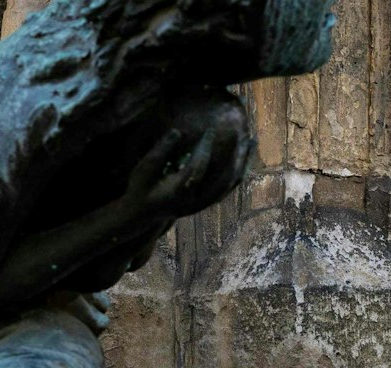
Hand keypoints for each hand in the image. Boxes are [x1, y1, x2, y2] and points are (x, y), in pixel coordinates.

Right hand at [126, 124, 245, 215]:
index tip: (211, 129)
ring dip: (242, 163)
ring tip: (250, 140)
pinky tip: (244, 156)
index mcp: (177, 193)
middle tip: (240, 131)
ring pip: (229, 185)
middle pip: (221, 178)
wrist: (141, 215)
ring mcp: (202, 204)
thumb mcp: (143, 169)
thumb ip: (159, 151)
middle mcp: (193, 201)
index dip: (204, 148)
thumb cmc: (140, 188)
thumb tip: (177, 131)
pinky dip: (238, 172)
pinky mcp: (206, 203)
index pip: (196, 168)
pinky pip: (228, 188)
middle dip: (233, 154)